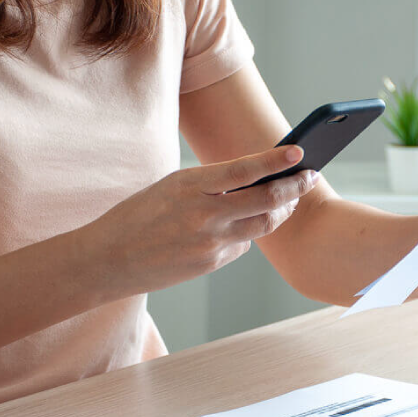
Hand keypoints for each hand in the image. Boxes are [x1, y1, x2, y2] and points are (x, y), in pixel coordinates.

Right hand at [80, 145, 318, 296]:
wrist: (108, 260)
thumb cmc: (138, 216)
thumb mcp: (171, 187)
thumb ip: (212, 185)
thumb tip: (255, 184)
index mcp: (190, 185)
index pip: (245, 170)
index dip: (276, 161)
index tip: (299, 153)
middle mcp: (204, 214)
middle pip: (266, 200)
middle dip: (294, 188)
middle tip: (309, 178)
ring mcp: (210, 243)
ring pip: (263, 225)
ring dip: (281, 211)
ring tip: (290, 200)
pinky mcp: (211, 264)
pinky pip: (243, 245)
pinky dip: (248, 233)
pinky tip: (242, 226)